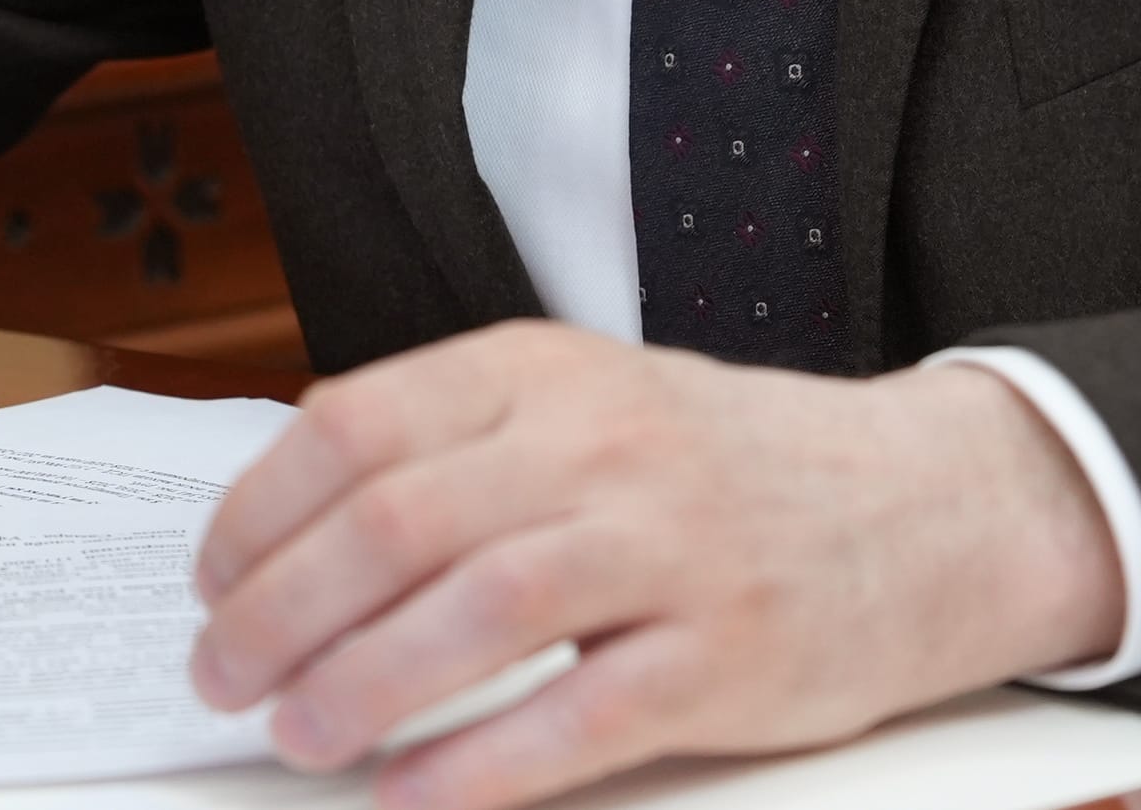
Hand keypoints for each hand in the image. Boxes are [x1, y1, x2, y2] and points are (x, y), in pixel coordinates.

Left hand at [188, 321, 1118, 809]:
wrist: (931, 505)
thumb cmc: (729, 467)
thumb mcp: (592, 403)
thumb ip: (462, 443)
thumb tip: (292, 525)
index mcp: (547, 372)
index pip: (358, 425)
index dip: (260, 512)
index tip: (210, 579)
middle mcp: (603, 444)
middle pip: (397, 522)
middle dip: (280, 612)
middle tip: (224, 679)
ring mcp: (670, 547)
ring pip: (476, 613)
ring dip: (360, 686)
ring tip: (297, 737)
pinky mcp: (727, 655)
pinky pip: (579, 717)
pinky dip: (479, 766)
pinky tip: (413, 796)